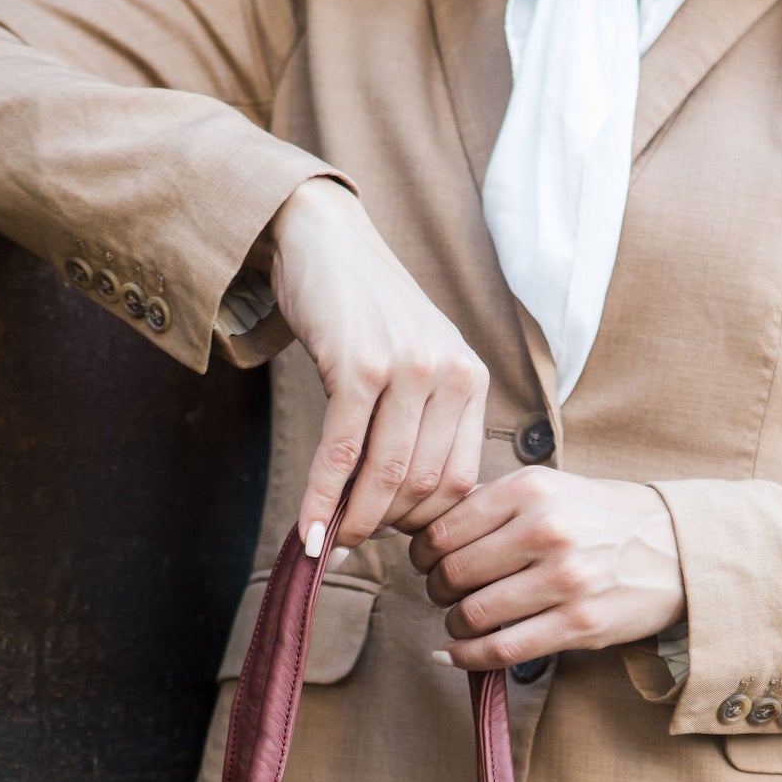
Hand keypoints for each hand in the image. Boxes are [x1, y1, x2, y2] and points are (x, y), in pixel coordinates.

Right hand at [270, 177, 488, 549]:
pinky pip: (343, 453)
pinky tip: (309, 528)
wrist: (325, 240)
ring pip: (387, 475)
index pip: (460, 481)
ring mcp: (408, 368)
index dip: (425, 522)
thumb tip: (404, 506)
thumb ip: (424, 423)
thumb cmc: (367, 311)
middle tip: (354, 539)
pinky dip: (322, 498)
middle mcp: (450, 373)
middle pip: (425, 485)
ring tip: (331, 541)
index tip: (393, 537)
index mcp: (471, 379)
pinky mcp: (360, 366)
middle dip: (387, 525)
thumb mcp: (418, 362)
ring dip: (355, 521)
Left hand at [409, 470, 684, 670]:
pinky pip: (503, 649)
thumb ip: (495, 504)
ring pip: (473, 614)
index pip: (444, 530)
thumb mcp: (552, 488)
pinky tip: (456, 654)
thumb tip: (428, 530)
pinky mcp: (579, 622)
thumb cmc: (604, 519)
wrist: (676, 548)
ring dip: (455, 625)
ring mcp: (564, 579)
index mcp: (532, 490)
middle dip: (438, 590)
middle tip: (445, 594)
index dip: (422, 554)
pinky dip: (468, 657)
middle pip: (453, 573)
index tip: (426, 563)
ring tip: (462, 621)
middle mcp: (546, 530)